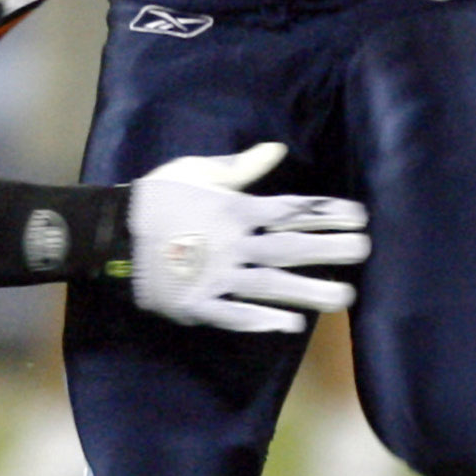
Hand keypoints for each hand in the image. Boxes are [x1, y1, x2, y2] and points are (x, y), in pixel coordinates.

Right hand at [120, 141, 369, 332]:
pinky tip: (291, 326)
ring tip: (345, 297)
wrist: (109, 234)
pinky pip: (234, 315)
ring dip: (310, 291)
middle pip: (290, 247)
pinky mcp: (197, 304)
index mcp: (233, 210)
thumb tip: (276, 150)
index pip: (290, 211)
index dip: (327, 213)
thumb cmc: (154, 198)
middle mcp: (231, 244)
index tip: (359, 216)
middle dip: (331, 248)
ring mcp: (215, 277)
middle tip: (366, 250)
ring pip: (271, 285)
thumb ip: (239, 168)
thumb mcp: (194, 171)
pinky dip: (262, 320)